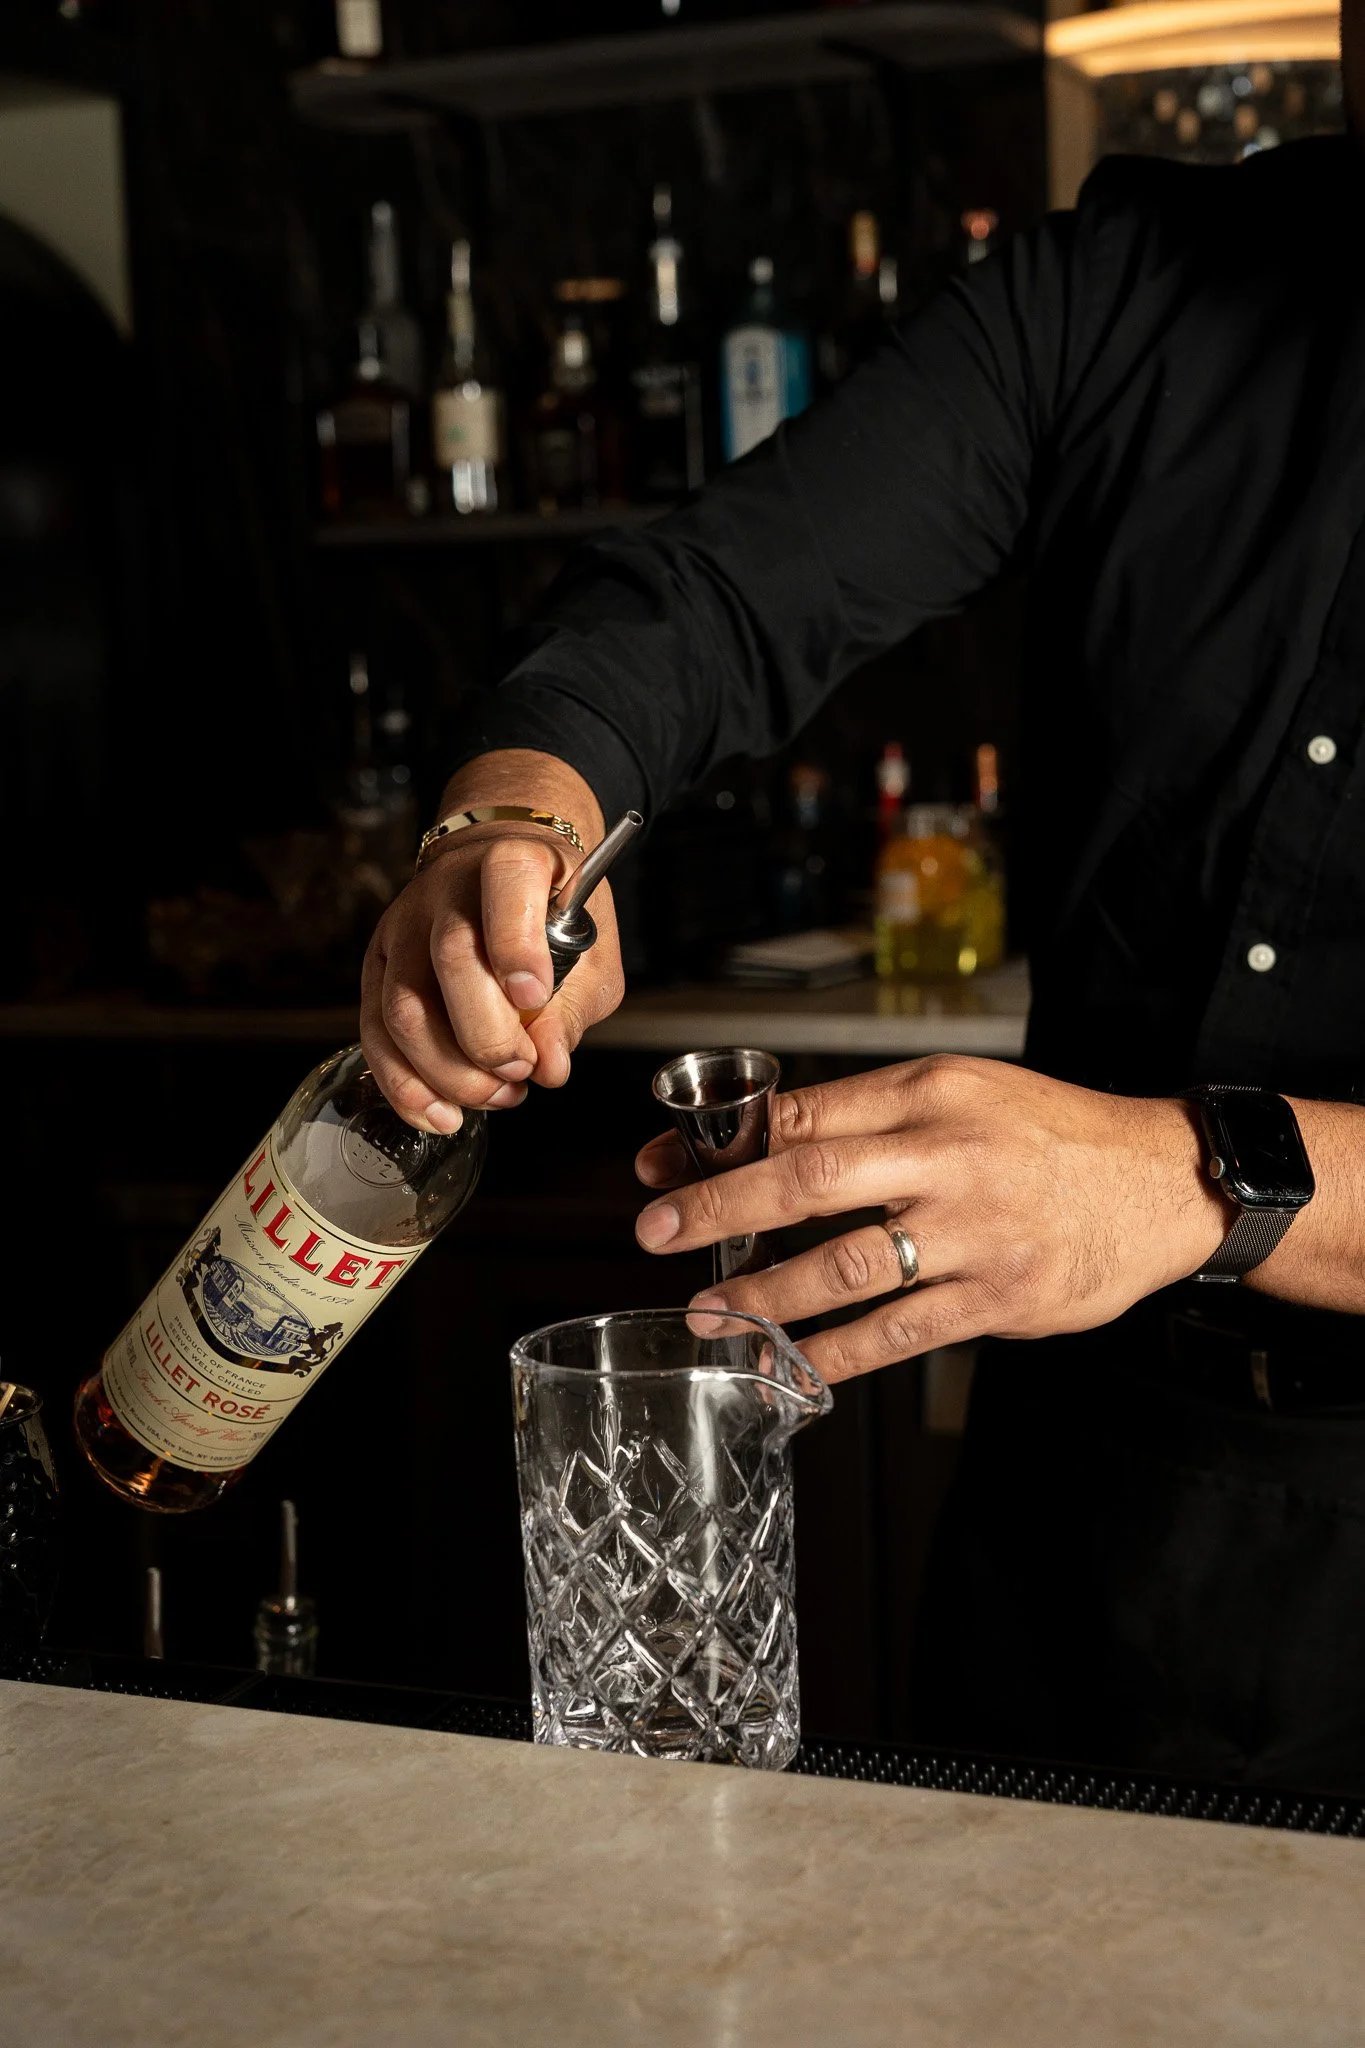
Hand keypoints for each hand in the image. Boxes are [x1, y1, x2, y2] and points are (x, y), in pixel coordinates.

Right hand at [360, 751, 624, 1130]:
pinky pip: (374, 1032)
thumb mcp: (591, 949)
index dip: (517, 945)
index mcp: (514, 861)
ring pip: (403, 1005)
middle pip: (450, 958)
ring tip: (495, 1095)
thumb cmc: (553, 911)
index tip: (534, 998)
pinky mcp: (377, 965)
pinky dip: (405, 1084)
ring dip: (448, 1071)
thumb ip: (574, 1005)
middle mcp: (448, 887)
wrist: (497, 870)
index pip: (507, 884)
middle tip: (520, 1072)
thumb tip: (549, 1065)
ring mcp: (404, 926)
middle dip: (487, 1036)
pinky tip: (439, 1113)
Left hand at [634, 1056, 1231, 1383]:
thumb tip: (761, 1143)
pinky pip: (901, 1332)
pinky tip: (788, 1366)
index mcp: (931, 1094)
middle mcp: (950, 1157)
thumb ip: (871, 1115)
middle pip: (814, 1180)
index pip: (807, 1116)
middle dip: (722, 1208)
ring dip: (767, 1294)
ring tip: (710, 1315)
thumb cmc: (1050, 1134)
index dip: (722, 1145)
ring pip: (850, 1266)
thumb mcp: (963, 1091)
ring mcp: (976, 1233)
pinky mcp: (1000, 1299)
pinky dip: (835, 1353)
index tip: (660, 1168)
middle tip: (656, 1233)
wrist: (1162, 1183)